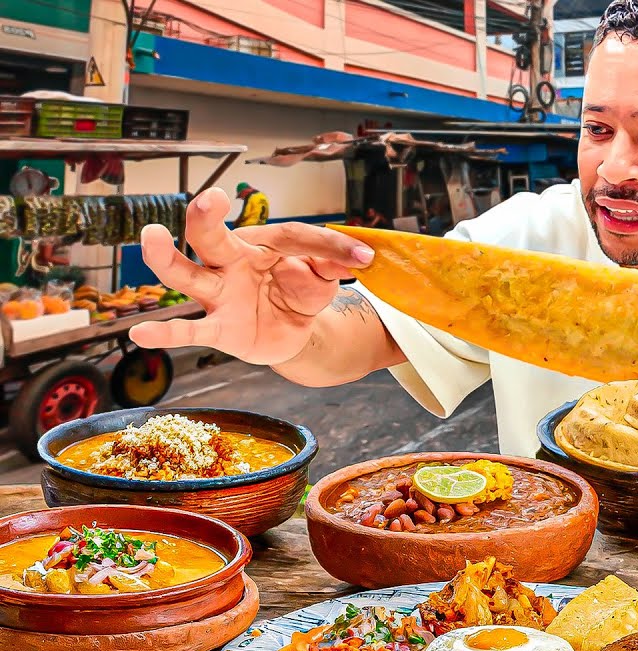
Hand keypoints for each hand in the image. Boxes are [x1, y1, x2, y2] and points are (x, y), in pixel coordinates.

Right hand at [129, 188, 374, 365]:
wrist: (294, 332)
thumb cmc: (301, 292)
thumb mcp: (323, 279)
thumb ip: (331, 268)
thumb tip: (345, 260)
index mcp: (261, 244)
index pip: (292, 236)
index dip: (330, 245)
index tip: (364, 256)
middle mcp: (231, 262)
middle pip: (212, 236)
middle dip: (207, 216)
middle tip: (212, 198)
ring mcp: (220, 294)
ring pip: (188, 274)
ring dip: (168, 258)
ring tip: (151, 237)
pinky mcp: (219, 328)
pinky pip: (190, 331)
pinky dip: (168, 334)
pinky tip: (142, 335)